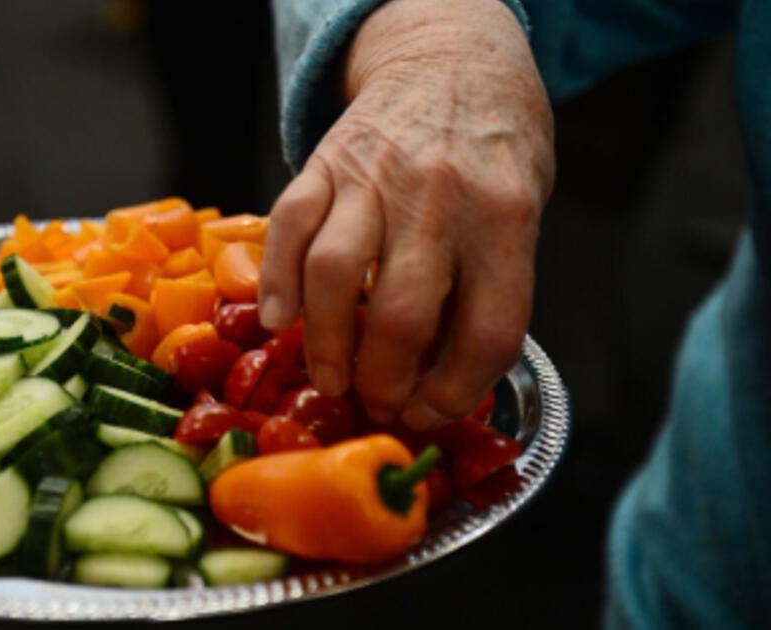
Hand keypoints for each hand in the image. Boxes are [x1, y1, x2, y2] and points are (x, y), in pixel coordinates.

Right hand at [258, 0, 553, 429]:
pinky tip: (276, 319)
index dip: (456, 392)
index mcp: (505, 218)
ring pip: (336, 275)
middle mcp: (440, 198)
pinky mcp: (325, 163)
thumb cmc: (493, 149)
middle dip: (384, 381)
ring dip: (326, 344)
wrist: (452, 59)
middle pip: (404, 316)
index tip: (430, 413)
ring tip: (328, 377)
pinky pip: (289, 227)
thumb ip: (489, 284)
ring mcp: (375, 177)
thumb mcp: (522, 210)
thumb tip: (441, 377)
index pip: (488, 331)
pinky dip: (276, 281)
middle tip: (376, 401)